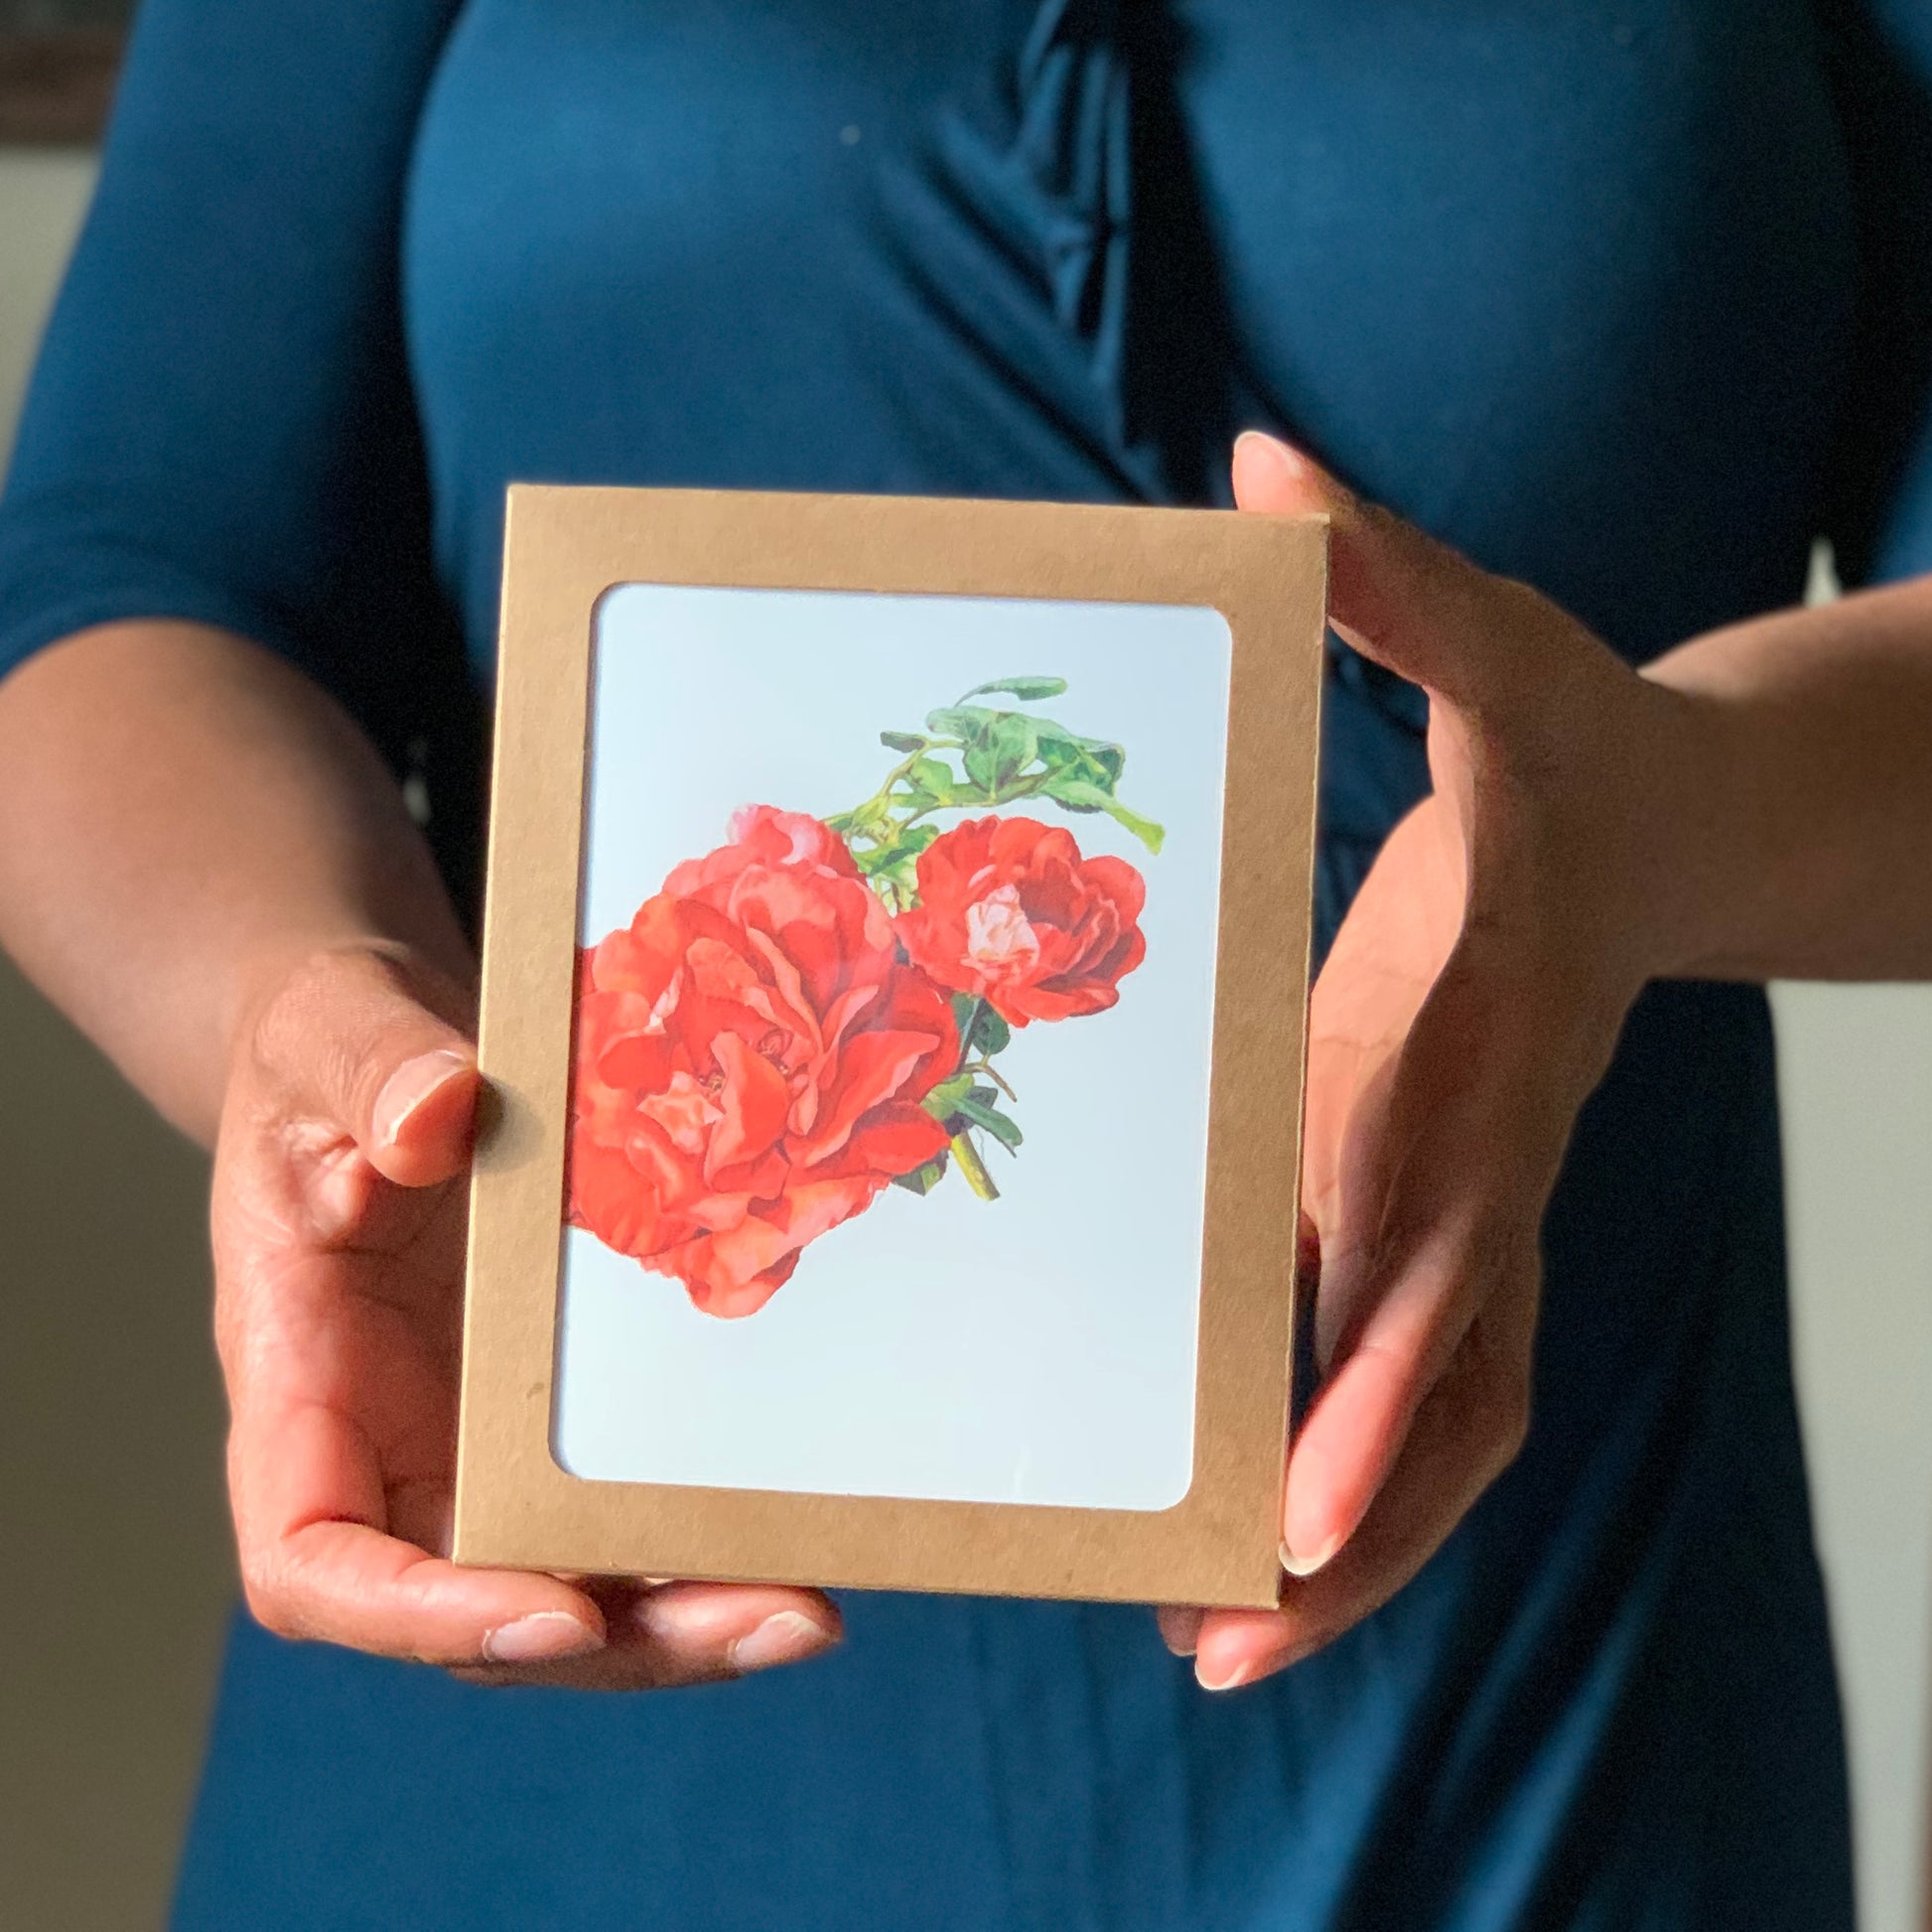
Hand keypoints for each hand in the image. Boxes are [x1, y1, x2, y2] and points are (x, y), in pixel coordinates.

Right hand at [213, 941, 841, 1686]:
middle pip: (484, 1614)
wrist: (388, 1063)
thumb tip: (434, 1119)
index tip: (554, 1613)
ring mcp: (479, 1446)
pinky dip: (707, 1535)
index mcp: (300, 1391)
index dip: (424, 1619)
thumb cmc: (325, 1060)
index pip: (317, 1565)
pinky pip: (626, 1503)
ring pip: (577, 1586)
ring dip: (690, 1616)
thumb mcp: (329, 1037)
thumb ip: (366, 1074)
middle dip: (625, 1643)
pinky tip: (807, 1527)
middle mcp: (391, 1452)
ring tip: (811, 1606)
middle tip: (769, 1625)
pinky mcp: (558, 1417)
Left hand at [1161, 433, 1692, 1686]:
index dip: (1375, 1351)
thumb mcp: (1490, 640)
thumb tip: (1266, 462)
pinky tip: (1257, 1542)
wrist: (1669, 814)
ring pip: (1449, 1407)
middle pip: (1445, 1365)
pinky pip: (1426, 1375)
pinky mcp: (1457, 1212)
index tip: (1296, 1487)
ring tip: (1224, 1648)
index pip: (1435, 1217)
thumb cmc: (1566, 738)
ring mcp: (1486, 1198)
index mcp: (1481, 1033)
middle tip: (1224, 1639)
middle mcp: (1487, 1146)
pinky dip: (1358, 1472)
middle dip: (1348, 1510)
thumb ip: (1384, 576)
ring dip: (1356, 1537)